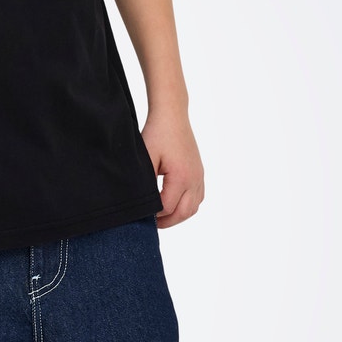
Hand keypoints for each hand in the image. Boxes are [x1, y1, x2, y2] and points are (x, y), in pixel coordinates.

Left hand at [142, 108, 203, 228]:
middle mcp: (194, 179)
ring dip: (178, 215)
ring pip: (194, 207)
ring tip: (162, 217)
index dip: (153, 215)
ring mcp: (199, 176)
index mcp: (181, 177)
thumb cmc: (157, 134)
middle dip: (167, 221)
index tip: (141, 215)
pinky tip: (174, 204)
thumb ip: (146, 183)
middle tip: (151, 224)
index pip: (167, 207)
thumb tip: (143, 203)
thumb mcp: (146, 159)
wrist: (172, 116)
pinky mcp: (200, 172)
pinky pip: (198, 197)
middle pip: (184, 212)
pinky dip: (187, 206)